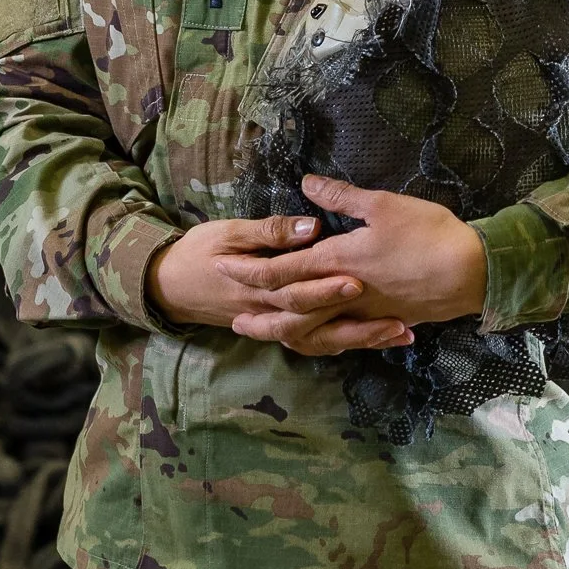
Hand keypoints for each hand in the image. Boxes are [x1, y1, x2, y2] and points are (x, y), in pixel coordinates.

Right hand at [144, 213, 415, 355]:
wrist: (168, 285)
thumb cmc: (198, 251)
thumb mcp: (228, 232)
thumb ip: (270, 231)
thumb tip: (309, 226)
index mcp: (257, 287)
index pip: (297, 290)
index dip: (327, 288)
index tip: (359, 279)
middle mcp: (271, 313)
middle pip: (318, 323)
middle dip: (356, 322)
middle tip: (395, 315)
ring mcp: (278, 325)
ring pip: (324, 341)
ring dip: (362, 338)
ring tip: (400, 332)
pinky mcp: (284, 327)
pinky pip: (319, 342)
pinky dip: (350, 341)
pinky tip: (382, 336)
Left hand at [214, 175, 487, 343]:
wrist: (471, 272)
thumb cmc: (427, 232)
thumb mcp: (382, 204)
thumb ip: (340, 197)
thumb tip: (306, 183)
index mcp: (338, 261)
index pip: (282, 269)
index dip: (250, 268)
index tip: (223, 266)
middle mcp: (344, 293)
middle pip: (291, 311)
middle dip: (260, 315)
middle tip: (234, 321)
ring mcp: (364, 312)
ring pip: (316, 331)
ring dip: (287, 333)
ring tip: (269, 336)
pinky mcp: (383, 320)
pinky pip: (343, 337)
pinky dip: (325, 340)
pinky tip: (321, 339)